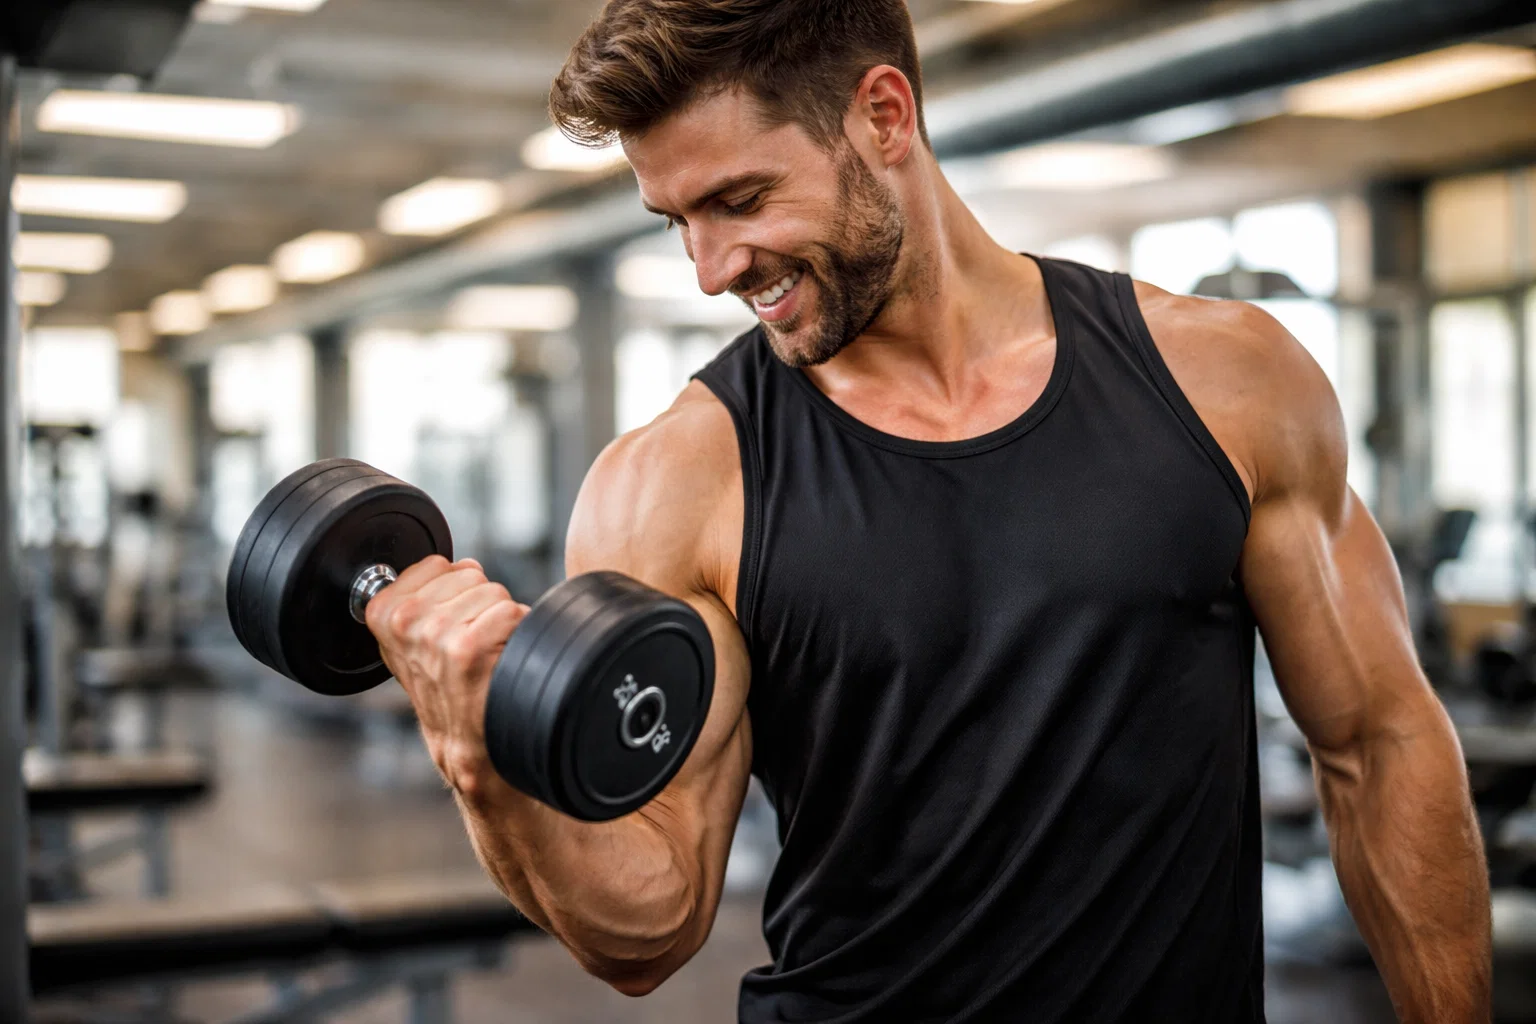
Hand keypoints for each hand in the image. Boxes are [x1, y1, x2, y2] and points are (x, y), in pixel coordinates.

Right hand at [364, 555, 527, 797]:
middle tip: (469, 647)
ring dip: (499, 622)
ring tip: (483, 656)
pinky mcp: (469, 647)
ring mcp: (436, 634)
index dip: (454, 592)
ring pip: (494, 592)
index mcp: (383, 612)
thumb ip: (426, 596)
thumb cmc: (448, 691)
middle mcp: (404, 621)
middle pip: (470, 573)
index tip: (447, 628)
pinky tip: (498, 663)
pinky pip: (513, 612)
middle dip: (479, 605)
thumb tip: (463, 563)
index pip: (438, 564)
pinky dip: (516, 635)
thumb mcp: (414, 642)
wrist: (467, 743)